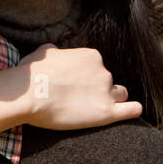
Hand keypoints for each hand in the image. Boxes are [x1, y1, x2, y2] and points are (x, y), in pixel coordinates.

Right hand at [16, 43, 143, 128]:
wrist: (29, 93)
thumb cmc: (32, 73)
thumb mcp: (45, 52)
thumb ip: (56, 51)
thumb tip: (55, 52)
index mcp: (92, 56)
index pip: (96, 67)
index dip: (86, 78)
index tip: (73, 85)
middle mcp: (103, 71)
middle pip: (108, 81)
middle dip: (97, 89)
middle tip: (78, 99)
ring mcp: (106, 91)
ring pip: (119, 94)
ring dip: (111, 99)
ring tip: (94, 107)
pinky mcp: (106, 112)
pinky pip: (129, 109)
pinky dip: (132, 110)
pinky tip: (133, 111)